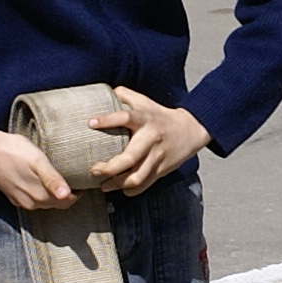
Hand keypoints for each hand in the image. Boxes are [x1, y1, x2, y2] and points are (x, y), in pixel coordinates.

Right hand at [0, 124, 73, 210]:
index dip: (77, 193)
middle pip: (56, 203)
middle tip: (73, 177)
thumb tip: (67, 196)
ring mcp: (20, 200)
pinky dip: (39, 192)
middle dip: (67, 194)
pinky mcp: (12, 195)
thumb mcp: (38, 161)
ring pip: (44, 202)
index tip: (81, 180)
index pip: (67, 202)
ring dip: (53, 193)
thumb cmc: (13, 150)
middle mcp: (30, 203)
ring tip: (58, 177)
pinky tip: (39, 179)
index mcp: (39, 196)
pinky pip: (31, 198)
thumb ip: (52, 179)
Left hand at [87, 88, 207, 192]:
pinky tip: (120, 189)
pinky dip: (131, 190)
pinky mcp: (161, 170)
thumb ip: (124, 95)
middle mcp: (150, 139)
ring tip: (103, 185)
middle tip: (94, 170)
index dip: (107, 120)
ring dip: (117, 184)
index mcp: (145, 119)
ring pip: (136, 177)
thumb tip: (103, 92)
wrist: (190, 130)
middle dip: (110, 168)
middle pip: (130, 157)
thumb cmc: (160, 116)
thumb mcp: (145, 102)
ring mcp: (157, 157)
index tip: (90, 123)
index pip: (125, 117)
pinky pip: (144, 185)